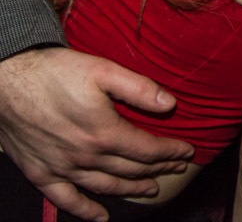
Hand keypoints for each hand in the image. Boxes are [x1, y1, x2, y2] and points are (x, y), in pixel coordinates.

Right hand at [0, 48, 192, 221]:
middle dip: (159, 169)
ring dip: (131, 189)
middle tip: (177, 168)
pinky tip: (100, 217)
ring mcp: (61, 168)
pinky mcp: (40, 172)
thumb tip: (170, 103)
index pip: (148, 150)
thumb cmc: (55, 72)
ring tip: (151, 189)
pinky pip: (66, 199)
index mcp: (104, 133)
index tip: (187, 152)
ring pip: (105, 186)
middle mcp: (84, 157)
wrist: (7, 80)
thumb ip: (139, 88)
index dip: (171, 152)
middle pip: (131, 170)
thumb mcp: (103, 71)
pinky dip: (85, 211)